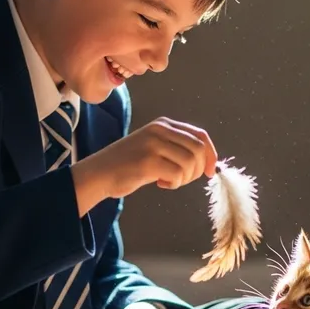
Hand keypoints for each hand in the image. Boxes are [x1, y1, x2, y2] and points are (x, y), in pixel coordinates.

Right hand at [71, 117, 217, 212]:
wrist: (99, 173)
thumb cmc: (129, 165)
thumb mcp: (154, 147)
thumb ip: (177, 148)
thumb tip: (208, 161)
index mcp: (164, 124)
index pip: (200, 135)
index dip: (211, 154)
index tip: (210, 172)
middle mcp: (159, 130)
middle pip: (199, 150)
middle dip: (198, 170)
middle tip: (182, 180)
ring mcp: (153, 144)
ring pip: (190, 163)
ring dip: (184, 179)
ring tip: (168, 181)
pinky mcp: (147, 161)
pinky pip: (177, 175)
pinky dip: (174, 184)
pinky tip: (160, 183)